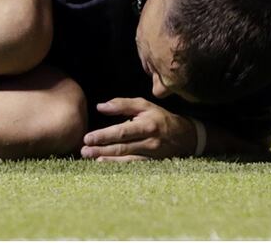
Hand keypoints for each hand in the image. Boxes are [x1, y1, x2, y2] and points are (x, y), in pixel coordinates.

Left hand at [81, 97, 197, 161]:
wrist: (186, 136)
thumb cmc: (160, 118)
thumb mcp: (144, 106)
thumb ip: (122, 104)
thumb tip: (100, 107)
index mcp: (147, 124)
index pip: (122, 131)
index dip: (104, 136)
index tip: (88, 138)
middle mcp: (150, 141)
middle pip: (122, 147)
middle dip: (100, 149)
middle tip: (83, 150)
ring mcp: (152, 155)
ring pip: (127, 159)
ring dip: (107, 159)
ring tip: (90, 158)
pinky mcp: (153, 164)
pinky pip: (134, 166)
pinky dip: (119, 166)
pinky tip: (105, 165)